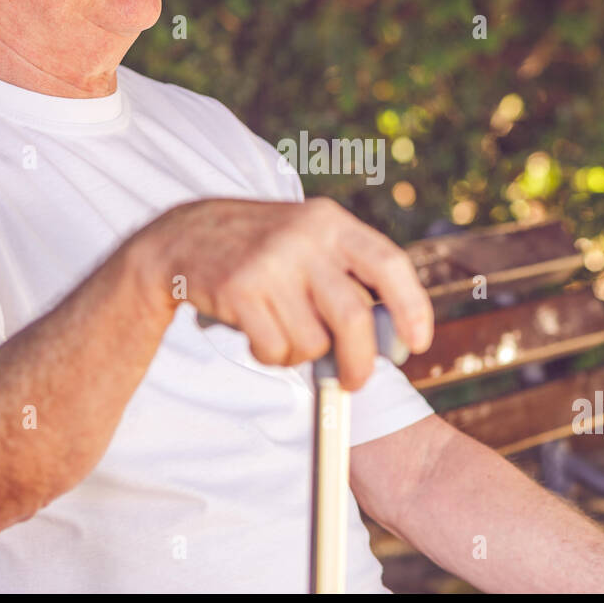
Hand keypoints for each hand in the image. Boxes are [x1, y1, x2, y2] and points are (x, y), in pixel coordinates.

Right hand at [129, 198, 433, 389]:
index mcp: (330, 222)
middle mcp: (304, 239)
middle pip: (354, 316)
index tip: (418, 343)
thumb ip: (347, 274)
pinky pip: (274, 349)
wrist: (185, 235)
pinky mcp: (239, 290)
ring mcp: (269, 264)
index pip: (389, 263)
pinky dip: (272, 356)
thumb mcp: (308, 239)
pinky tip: (258, 333)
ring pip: (311, 341)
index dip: (412, 307)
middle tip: (355, 380)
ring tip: (284, 334)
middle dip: (360, 361)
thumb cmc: (262, 248)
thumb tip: (387, 336)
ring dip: (302, 355)